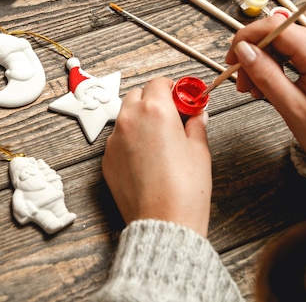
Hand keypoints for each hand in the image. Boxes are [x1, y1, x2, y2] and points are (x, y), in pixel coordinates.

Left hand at [102, 77, 211, 236]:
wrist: (163, 222)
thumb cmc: (184, 189)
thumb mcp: (199, 150)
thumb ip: (196, 125)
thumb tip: (197, 116)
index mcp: (155, 111)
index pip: (158, 83)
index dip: (172, 88)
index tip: (182, 98)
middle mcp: (129, 120)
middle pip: (138, 95)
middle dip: (154, 100)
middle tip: (173, 116)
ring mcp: (114, 140)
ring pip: (125, 117)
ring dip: (140, 119)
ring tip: (160, 139)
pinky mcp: (107, 159)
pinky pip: (118, 140)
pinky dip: (130, 140)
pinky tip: (147, 158)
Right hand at [225, 15, 305, 161]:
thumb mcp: (293, 108)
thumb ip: (266, 76)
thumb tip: (243, 51)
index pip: (274, 27)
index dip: (247, 38)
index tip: (233, 58)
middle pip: (275, 35)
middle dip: (252, 56)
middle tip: (243, 82)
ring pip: (281, 44)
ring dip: (262, 63)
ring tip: (256, 89)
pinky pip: (291, 52)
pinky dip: (276, 66)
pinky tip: (270, 84)